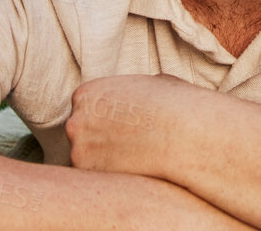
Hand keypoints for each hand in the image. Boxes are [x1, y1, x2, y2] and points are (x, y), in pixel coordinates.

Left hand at [66, 73, 198, 178]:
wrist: (185, 133)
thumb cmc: (174, 104)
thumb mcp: (150, 84)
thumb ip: (132, 91)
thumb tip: (139, 95)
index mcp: (87, 94)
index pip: (84, 109)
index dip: (103, 118)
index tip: (120, 125)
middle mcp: (76, 120)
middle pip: (79, 133)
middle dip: (97, 138)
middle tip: (124, 144)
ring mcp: (78, 149)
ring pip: (85, 157)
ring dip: (102, 159)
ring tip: (131, 158)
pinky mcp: (90, 174)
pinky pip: (94, 177)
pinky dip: (108, 176)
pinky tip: (131, 170)